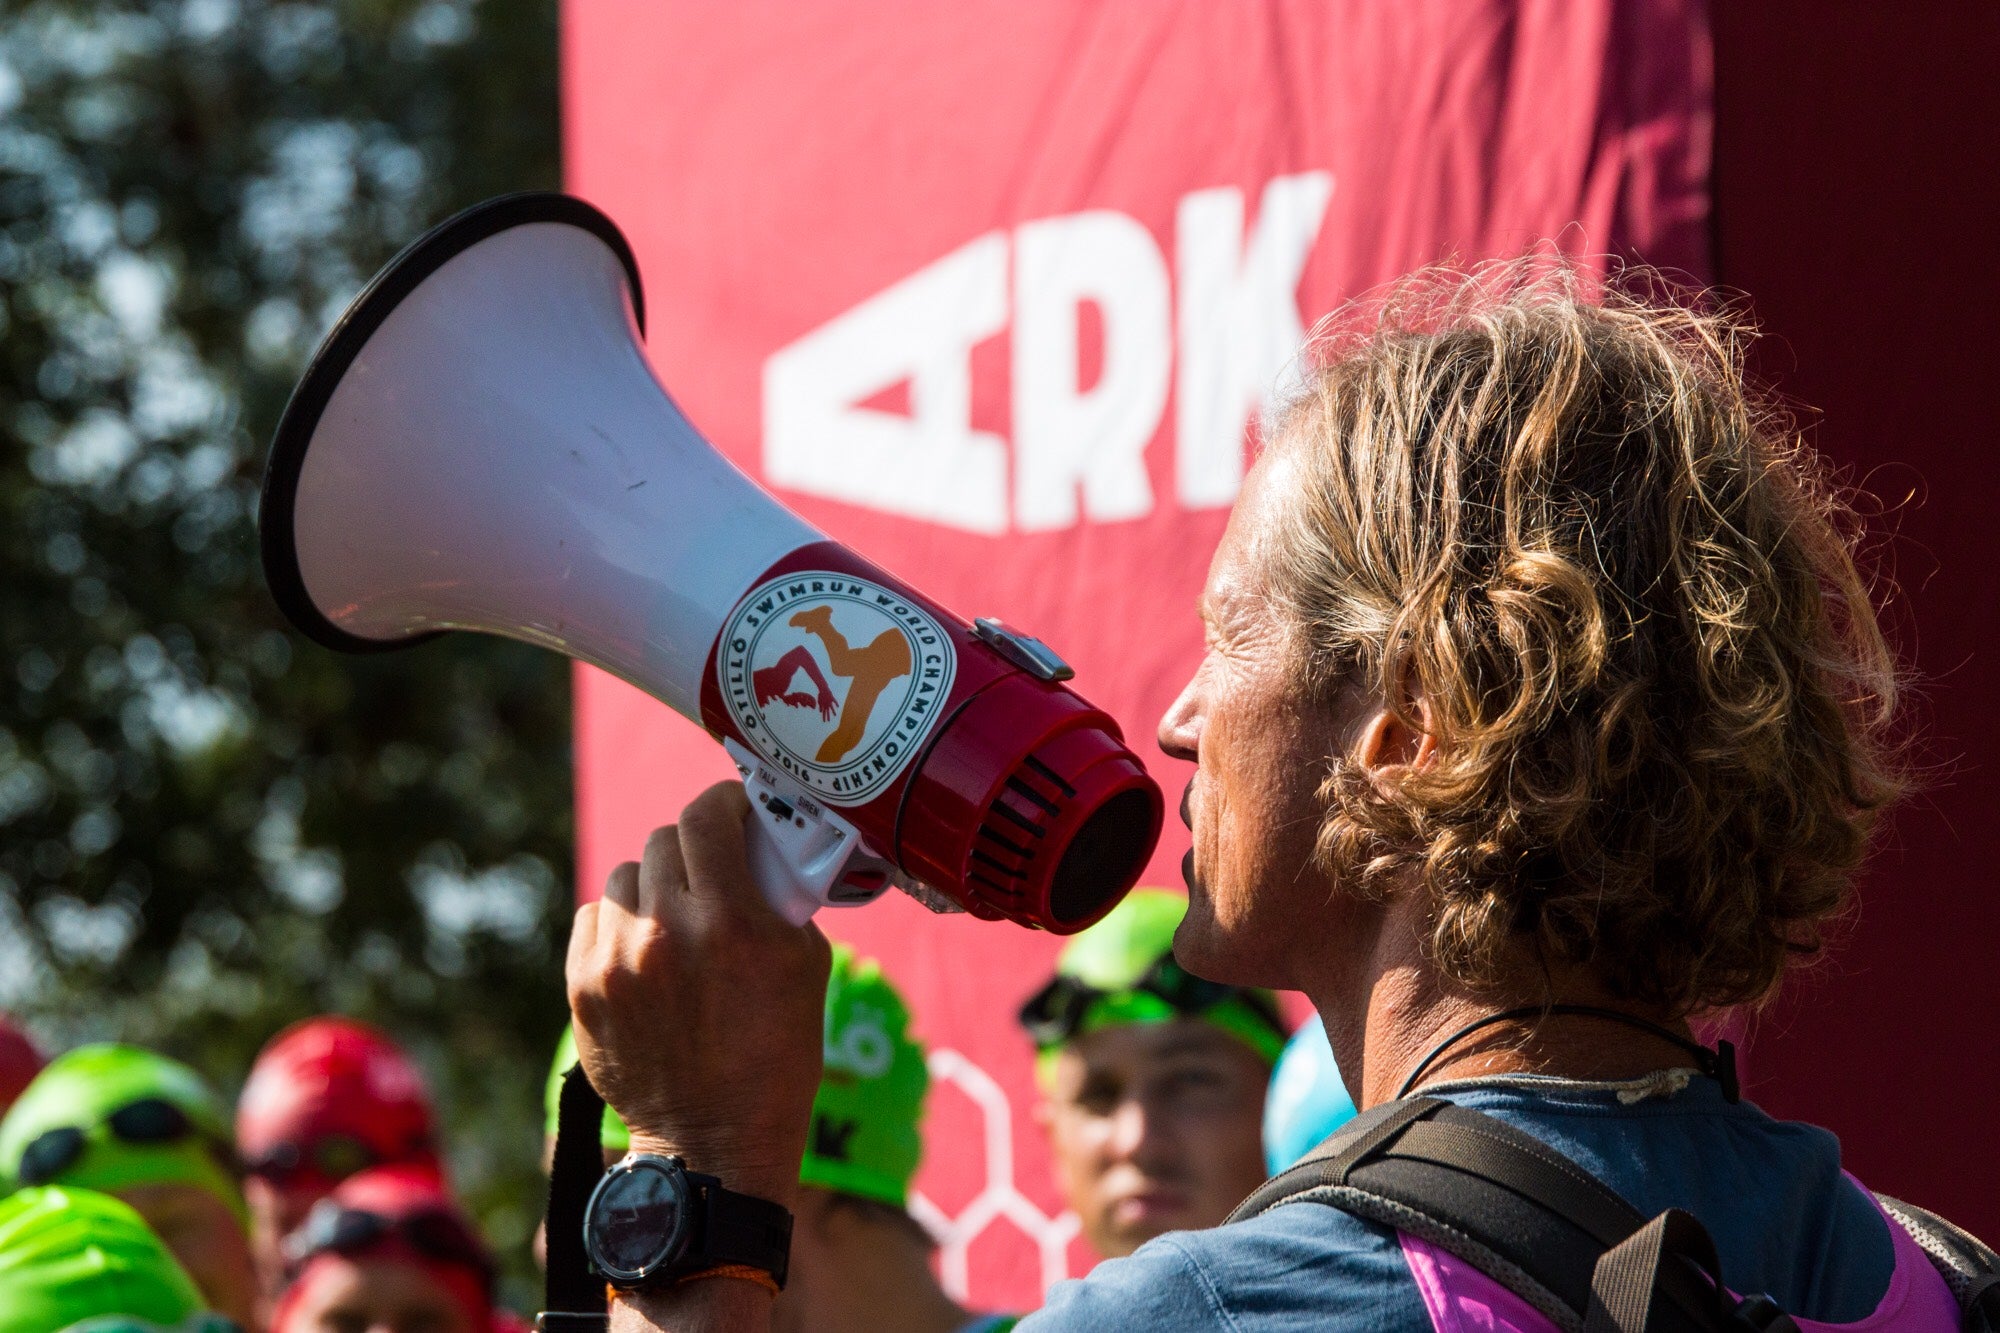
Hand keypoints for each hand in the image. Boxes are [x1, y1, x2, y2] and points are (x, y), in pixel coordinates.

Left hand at [566, 781, 831, 1206]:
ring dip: (652, 885)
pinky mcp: (583, 987)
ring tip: (675, 916)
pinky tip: (644, 947)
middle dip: (694, 848)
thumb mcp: (805, 967)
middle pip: (664, 842)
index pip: (706, 817)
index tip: (736, 811)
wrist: (714, 1142)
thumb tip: (762, 853)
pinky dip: (619, 922)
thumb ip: (779, 900)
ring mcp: (617, 961)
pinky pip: (592, 918)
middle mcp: (666, 932)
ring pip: (624, 878)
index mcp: (731, 922)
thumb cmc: (775, 1056)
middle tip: (712, 871)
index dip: (723, 802)